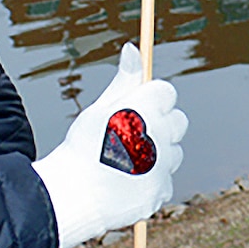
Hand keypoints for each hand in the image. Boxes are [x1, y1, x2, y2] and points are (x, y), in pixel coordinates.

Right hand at [32, 43, 187, 247]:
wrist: (70, 198)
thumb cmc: (81, 148)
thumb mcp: (99, 108)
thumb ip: (125, 80)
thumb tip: (134, 49)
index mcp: (146, 108)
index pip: (166, 92)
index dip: (151, 100)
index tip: (135, 110)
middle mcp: (160, 134)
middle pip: (177, 121)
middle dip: (160, 125)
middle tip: (129, 136)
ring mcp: (164, 165)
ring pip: (173, 153)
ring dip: (158, 155)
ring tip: (125, 164)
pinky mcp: (161, 191)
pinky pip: (165, 181)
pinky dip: (151, 182)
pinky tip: (126, 184)